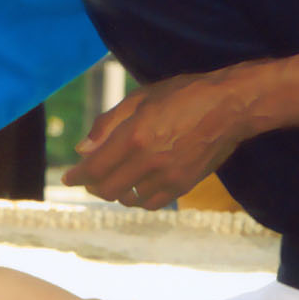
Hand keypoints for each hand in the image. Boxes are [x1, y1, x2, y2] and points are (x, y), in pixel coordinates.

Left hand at [62, 68, 254, 209]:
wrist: (230, 106)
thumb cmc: (183, 95)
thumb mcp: (139, 98)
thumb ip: (107, 124)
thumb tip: (82, 150)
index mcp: (134, 136)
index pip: (95, 168)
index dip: (77, 176)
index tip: (67, 179)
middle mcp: (149, 160)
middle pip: (107, 189)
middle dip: (93, 185)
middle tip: (89, 178)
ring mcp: (169, 176)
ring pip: (129, 198)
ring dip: (116, 191)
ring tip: (115, 179)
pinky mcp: (185, 185)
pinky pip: (153, 203)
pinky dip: (139, 198)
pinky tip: (138, 186)